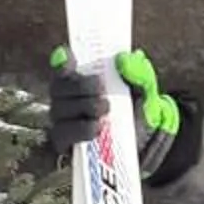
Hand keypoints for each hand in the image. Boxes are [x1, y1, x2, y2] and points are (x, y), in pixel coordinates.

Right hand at [48, 47, 183, 166]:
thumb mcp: (145, 91)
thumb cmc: (137, 111)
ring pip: (60, 109)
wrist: (142, 145)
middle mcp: (66, 98)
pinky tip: (97, 128)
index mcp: (82, 79)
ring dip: (83, 106)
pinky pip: (62, 134)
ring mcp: (62, 121)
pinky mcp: (63, 143)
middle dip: (80, 86)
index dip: (61, 61)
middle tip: (102, 90)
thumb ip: (139, 72)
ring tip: (105, 110)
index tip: (70, 57)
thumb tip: (123, 59)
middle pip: (59, 87)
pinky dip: (81, 128)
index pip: (61, 66)